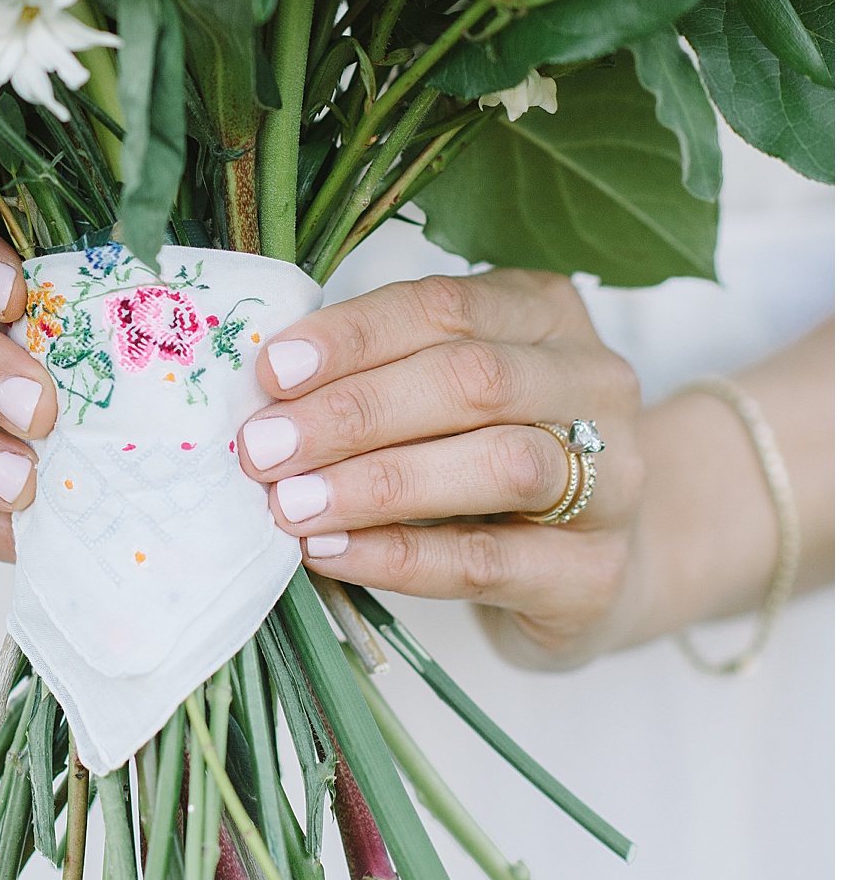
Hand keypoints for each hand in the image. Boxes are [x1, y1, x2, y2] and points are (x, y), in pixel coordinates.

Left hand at [238, 270, 647, 664]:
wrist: (594, 570)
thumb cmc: (491, 464)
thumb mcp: (444, 399)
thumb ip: (378, 377)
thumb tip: (265, 391)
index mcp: (547, 313)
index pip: (446, 306)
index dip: (355, 336)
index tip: (273, 371)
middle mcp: (595, 382)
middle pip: (474, 380)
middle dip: (356, 411)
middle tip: (266, 447)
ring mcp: (613, 478)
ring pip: (499, 464)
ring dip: (379, 483)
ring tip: (292, 503)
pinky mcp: (595, 572)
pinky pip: (488, 560)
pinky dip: (399, 555)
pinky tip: (333, 552)